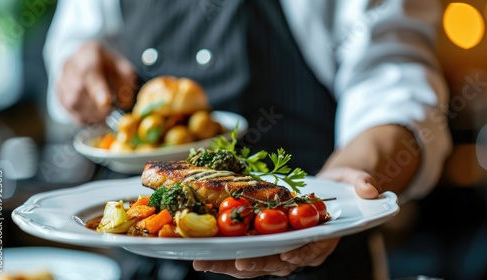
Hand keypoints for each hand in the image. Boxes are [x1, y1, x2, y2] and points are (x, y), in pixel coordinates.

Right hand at [57, 41, 136, 123]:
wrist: (85, 59)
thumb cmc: (107, 65)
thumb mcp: (123, 68)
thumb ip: (127, 83)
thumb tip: (124, 102)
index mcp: (89, 55)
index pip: (89, 72)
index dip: (97, 90)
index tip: (107, 103)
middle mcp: (70, 66)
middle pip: (79, 90)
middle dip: (96, 107)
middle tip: (110, 114)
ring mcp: (61, 79)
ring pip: (71, 102)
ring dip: (89, 114)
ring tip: (103, 117)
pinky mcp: (58, 92)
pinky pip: (67, 109)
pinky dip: (81, 117)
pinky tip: (92, 118)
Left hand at [193, 167, 379, 277]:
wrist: (332, 190)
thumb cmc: (343, 187)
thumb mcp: (355, 180)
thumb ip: (362, 183)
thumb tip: (369, 188)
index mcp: (323, 239)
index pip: (308, 251)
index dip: (293, 255)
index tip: (277, 256)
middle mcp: (302, 250)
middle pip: (275, 262)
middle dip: (250, 264)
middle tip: (227, 263)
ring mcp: (284, 248)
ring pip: (257, 262)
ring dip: (230, 263)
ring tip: (203, 261)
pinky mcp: (269, 242)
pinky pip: (248, 252)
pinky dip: (227, 254)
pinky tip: (204, 252)